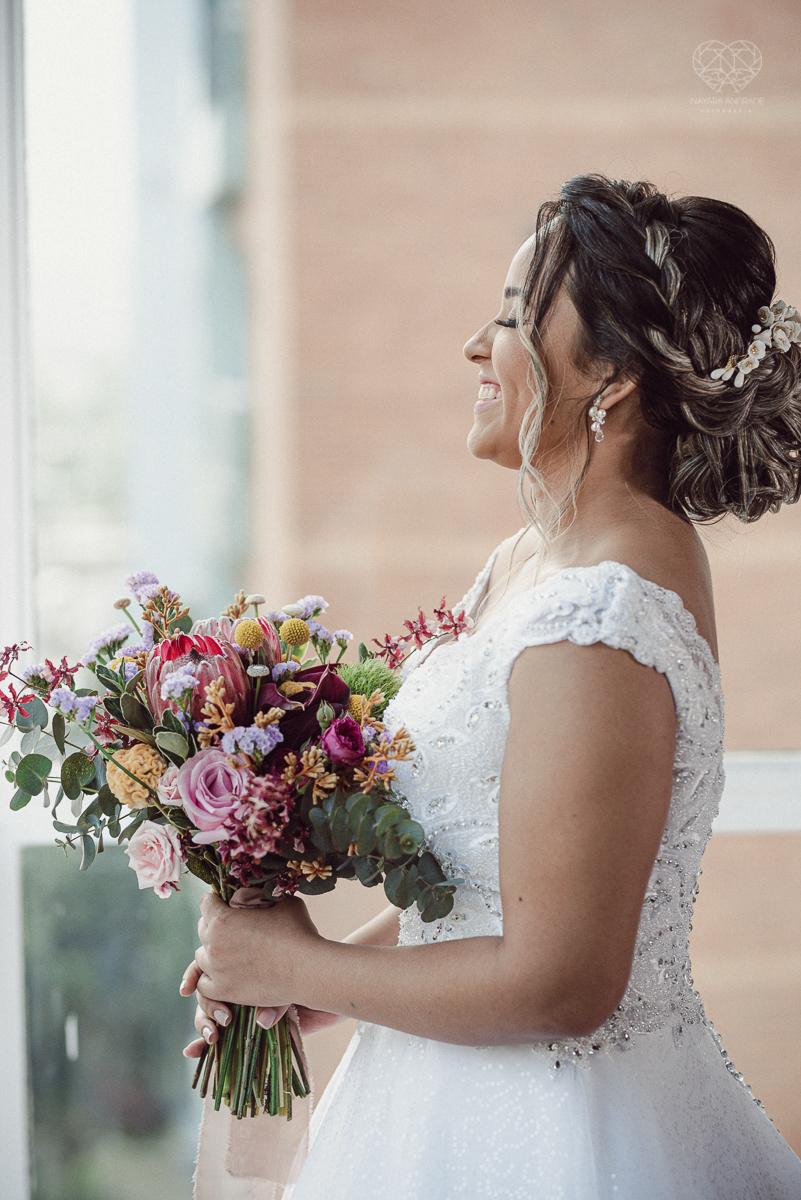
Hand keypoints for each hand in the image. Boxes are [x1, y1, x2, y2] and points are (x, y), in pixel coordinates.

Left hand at [180, 891, 321, 1054]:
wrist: (307, 969)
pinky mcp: (223, 991)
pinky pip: (204, 984)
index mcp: (223, 919)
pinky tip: (225, 974)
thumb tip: (250, 895)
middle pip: (202, 929)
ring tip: (230, 952)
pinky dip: (211, 978)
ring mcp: (216, 970)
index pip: (205, 903)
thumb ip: (260, 897)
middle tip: (232, 928)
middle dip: (214, 925)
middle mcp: (214, 944)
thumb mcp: (281, 902)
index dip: (216, 900)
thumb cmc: (298, 931)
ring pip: (201, 957)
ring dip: (212, 952)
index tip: (225, 903)